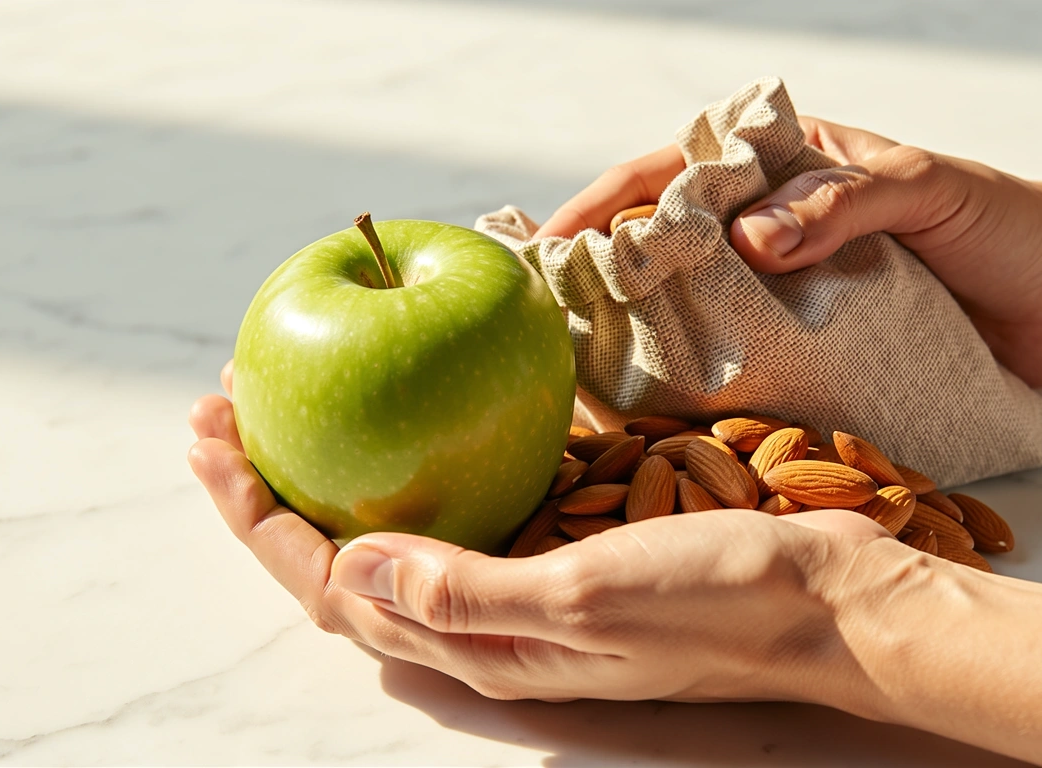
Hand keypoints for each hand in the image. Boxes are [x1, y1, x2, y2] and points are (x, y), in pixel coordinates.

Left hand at [189, 363, 892, 703]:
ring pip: (400, 519)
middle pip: (346, 552)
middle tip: (225, 406)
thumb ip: (466, 594)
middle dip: (274, 486)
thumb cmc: (719, 602)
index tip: (214, 437)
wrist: (827, 600)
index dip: (258, 518)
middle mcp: (486, 617)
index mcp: (478, 643)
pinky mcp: (563, 538)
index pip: (331, 584)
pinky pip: (471, 490)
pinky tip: (420, 395)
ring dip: (340, 460)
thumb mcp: (588, 598)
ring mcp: (524, 577)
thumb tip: (352, 562)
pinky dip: (426, 444)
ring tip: (298, 394)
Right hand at [535, 119, 1041, 387]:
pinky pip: (746, 359)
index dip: (605, 206)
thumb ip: (842, 200)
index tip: (552, 245)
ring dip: (650, 335)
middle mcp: (775, 226)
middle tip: (556, 318)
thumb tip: (752, 238)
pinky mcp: (814, 347)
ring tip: (595, 372)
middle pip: (670, 244)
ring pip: (699, 307)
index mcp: (787, 166)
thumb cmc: (1005, 223)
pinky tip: (673, 406)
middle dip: (610, 276)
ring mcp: (789, 289)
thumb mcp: (926, 189)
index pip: (675, 172)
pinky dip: (708, 380)